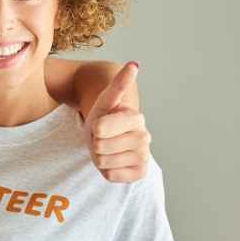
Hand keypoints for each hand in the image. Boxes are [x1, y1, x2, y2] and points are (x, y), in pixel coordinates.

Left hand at [84, 62, 151, 182]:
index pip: (100, 128)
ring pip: (104, 161)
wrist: (109, 137)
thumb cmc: (104, 117)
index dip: (93, 128)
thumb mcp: (106, 100)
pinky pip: (111, 175)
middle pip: (100, 146)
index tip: (100, 125)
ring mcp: (144, 156)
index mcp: (136, 118)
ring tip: (106, 148)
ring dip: (99, 156)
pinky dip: (106, 170)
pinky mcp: (140, 172)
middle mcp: (145, 137)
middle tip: (102, 138)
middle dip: (95, 143)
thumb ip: (119, 84)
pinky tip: (113, 161)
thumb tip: (134, 65)